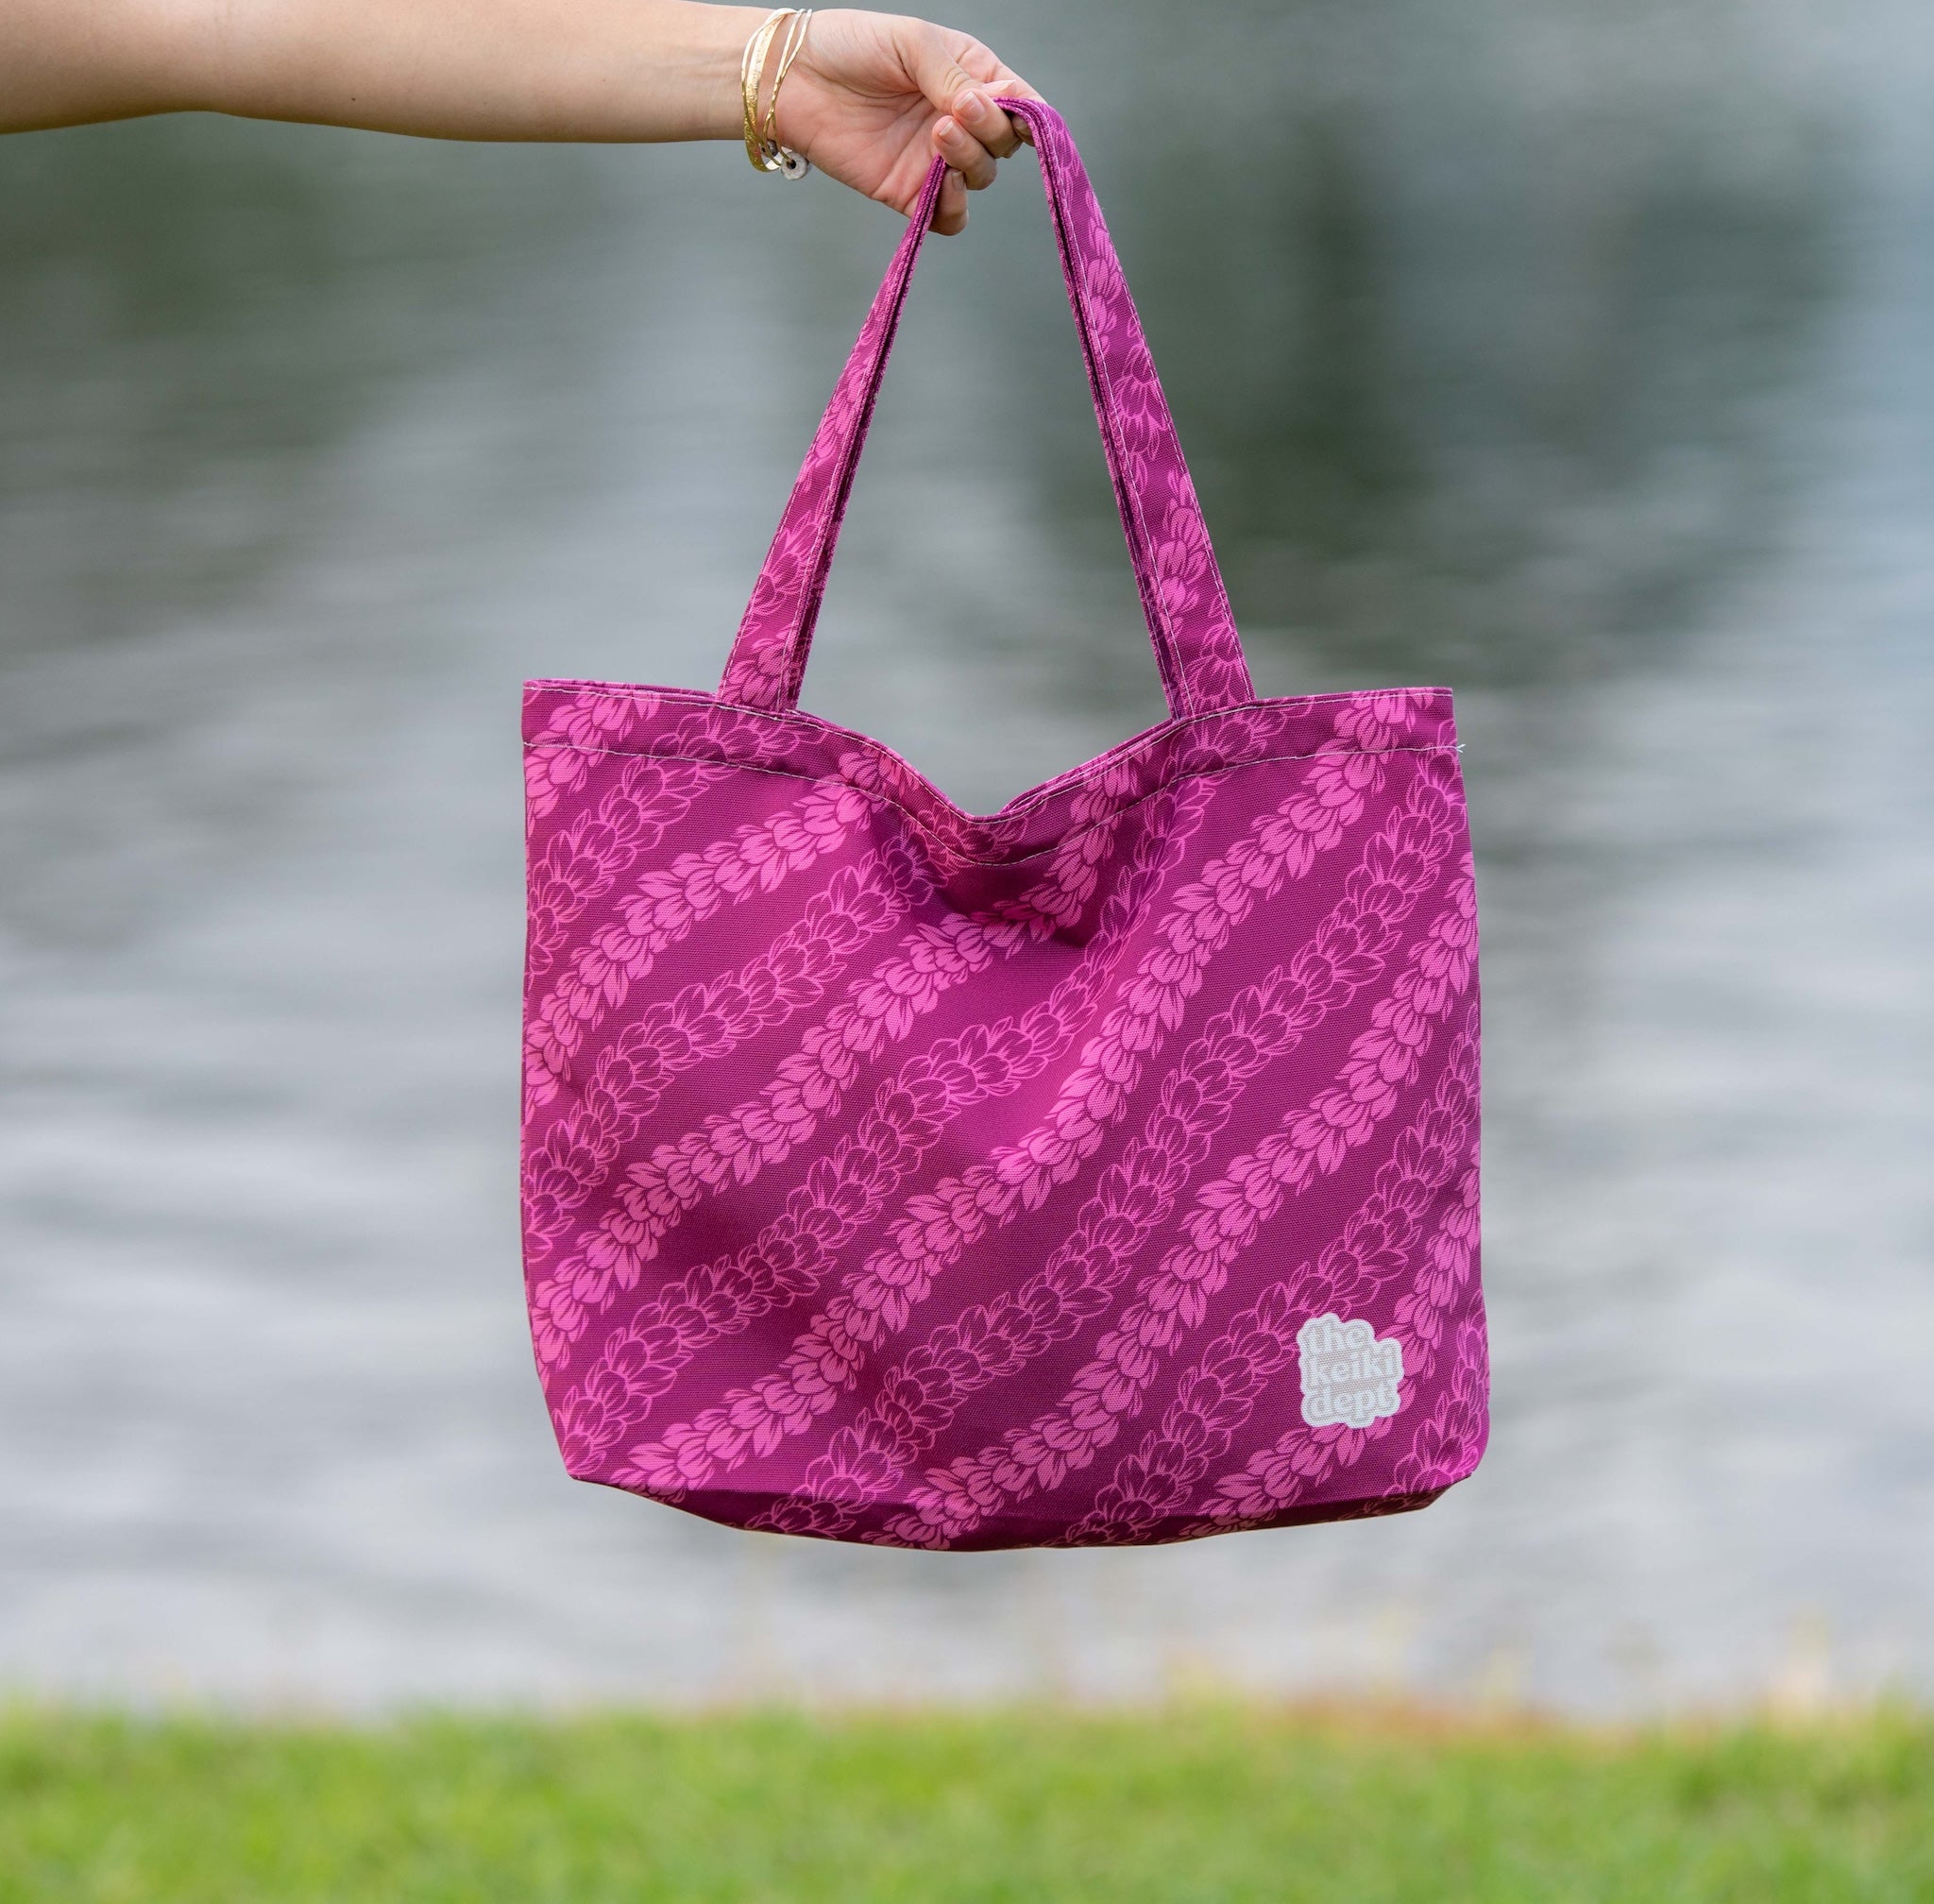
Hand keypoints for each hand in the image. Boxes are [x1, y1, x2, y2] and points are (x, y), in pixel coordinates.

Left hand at [768, 10, 1038, 234]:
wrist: (795, 80)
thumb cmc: (852, 46)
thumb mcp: (914, 43)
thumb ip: (955, 77)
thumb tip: (991, 108)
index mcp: (970, 77)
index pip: (1021, 106)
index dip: (1029, 117)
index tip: (1015, 114)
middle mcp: (959, 122)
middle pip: (1005, 146)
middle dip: (988, 132)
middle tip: (954, 113)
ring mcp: (935, 160)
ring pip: (981, 178)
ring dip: (968, 160)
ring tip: (936, 135)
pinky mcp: (910, 193)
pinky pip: (950, 217)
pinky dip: (953, 207)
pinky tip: (940, 185)